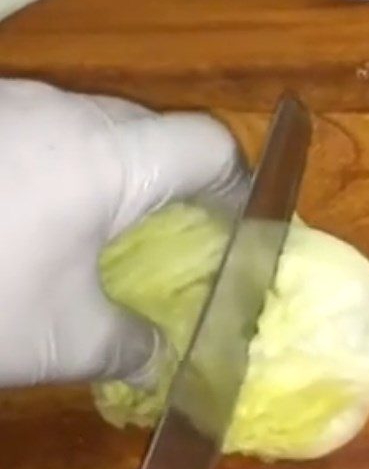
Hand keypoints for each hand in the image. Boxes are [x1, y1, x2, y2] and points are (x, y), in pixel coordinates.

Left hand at [0, 79, 245, 386]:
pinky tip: (33, 221)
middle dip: (180, 183)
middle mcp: (64, 114)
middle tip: (181, 239)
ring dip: (117, 177)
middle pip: (155, 132)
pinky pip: (41, 134)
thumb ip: (130, 346)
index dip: (242, 186)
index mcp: (109, 159)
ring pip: (93, 129)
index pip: (210, 147)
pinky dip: (63, 172)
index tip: (246, 229)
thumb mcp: (63, 339)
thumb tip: (158, 360)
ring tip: (105, 235)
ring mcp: (9, 108)